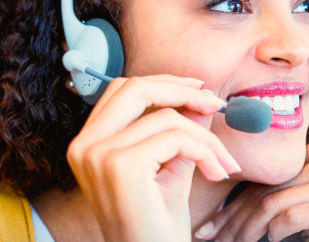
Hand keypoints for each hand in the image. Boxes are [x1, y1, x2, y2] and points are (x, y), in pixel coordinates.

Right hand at [67, 75, 240, 241]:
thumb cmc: (157, 224)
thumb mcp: (170, 167)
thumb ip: (180, 131)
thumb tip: (202, 98)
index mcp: (88, 144)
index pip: (123, 90)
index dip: (164, 83)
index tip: (199, 90)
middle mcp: (85, 146)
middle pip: (137, 88)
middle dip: (183, 91)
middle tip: (216, 105)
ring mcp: (98, 155)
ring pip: (167, 117)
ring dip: (207, 139)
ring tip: (223, 163)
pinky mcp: (121, 166)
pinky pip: (177, 138)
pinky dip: (206, 152)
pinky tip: (216, 173)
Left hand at [197, 139, 308, 241]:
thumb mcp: (306, 209)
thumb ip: (278, 199)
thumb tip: (222, 214)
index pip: (264, 179)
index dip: (231, 206)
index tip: (208, 228)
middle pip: (267, 190)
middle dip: (233, 220)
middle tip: (209, 239)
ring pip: (275, 204)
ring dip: (247, 231)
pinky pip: (294, 216)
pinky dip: (276, 232)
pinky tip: (273, 240)